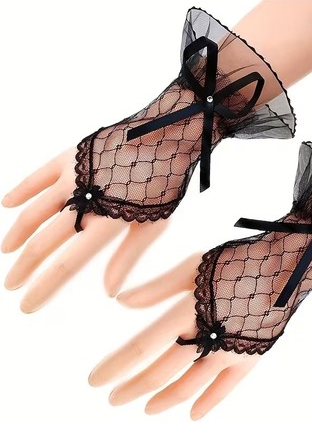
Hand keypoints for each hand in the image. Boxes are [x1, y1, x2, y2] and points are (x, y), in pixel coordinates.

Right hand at [2, 148, 166, 311]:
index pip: (65, 264)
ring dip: (17, 233)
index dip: (43, 287)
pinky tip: (7, 204)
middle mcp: (83, 201)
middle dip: (24, 267)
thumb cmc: (164, 184)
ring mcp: (73, 176)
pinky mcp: (71, 156)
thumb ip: (127, 257)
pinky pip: (37, 176)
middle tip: (11, 284)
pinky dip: (21, 191)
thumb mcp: (153, 225)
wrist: (166, 135)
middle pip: (43, 242)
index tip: (26, 304)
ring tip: (6, 251)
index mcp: (106, 223)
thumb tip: (109, 292)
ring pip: (34, 211)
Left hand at [88, 254, 258, 419]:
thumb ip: (157, 288)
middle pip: (161, 372)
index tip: (94, 381)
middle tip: (112, 398)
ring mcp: (230, 353)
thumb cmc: (234, 260)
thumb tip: (121, 303)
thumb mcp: (193, 267)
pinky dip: (207, 402)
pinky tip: (192, 415)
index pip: (143, 347)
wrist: (287, 266)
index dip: (116, 366)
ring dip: (164, 399)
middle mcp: (207, 338)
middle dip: (133, 387)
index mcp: (189, 312)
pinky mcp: (250, 357)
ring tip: (145, 408)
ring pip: (190, 386)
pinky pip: (226, 389)